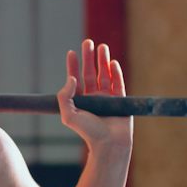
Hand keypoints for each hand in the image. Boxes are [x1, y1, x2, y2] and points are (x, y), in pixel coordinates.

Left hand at [56, 38, 132, 154]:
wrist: (109, 144)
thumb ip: (65, 96)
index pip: (76, 79)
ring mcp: (108, 98)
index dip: (73, 66)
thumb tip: (71, 79)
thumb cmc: (88, 133)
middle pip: (90, 73)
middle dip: (89, 58)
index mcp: (81, 101)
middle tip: (88, 42)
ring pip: (105, 75)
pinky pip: (118, 83)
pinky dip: (115, 72)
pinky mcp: (121, 100)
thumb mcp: (69, 115)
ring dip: (103, 60)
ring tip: (102, 46)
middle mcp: (94, 98)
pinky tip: (112, 62)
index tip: (71, 53)